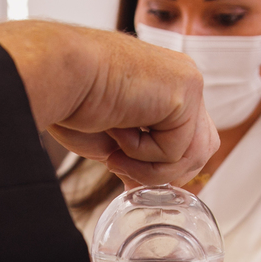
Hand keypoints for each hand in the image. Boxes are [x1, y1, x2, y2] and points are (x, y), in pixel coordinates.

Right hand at [0, 21, 217, 186]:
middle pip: (202, 148)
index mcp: (168, 85)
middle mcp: (183, 80)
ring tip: (116, 154)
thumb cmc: (72, 99)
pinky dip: (141, 153)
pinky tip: (117, 128)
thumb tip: (145, 188)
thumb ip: (138, 157)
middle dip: (163, 172)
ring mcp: (188, 84)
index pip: (189, 138)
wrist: (58, 73)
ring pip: (193, 154)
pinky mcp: (185, 92)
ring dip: (150, 168)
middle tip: (120, 165)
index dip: (163, 167)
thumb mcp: (112, 140)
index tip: (128, 177)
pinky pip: (175, 149)